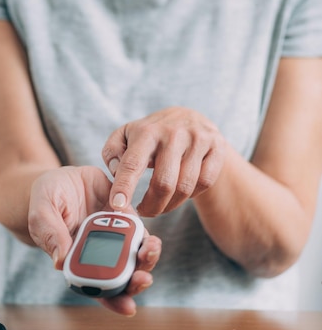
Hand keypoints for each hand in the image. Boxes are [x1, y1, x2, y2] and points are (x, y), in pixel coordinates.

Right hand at [28, 165, 161, 315]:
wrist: (59, 176)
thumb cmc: (46, 199)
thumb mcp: (41, 213)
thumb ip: (50, 234)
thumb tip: (60, 261)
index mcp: (77, 259)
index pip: (98, 288)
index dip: (114, 300)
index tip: (129, 306)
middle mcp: (98, 251)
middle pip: (123, 274)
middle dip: (137, 280)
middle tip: (144, 278)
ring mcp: (112, 232)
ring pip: (135, 253)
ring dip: (147, 257)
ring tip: (152, 250)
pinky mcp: (122, 213)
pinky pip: (137, 228)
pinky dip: (145, 235)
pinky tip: (149, 236)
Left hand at [102, 107, 225, 216]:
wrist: (190, 117)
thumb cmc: (151, 134)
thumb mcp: (126, 134)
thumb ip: (112, 152)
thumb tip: (115, 171)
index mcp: (147, 131)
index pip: (133, 163)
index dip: (124, 186)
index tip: (117, 206)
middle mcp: (174, 133)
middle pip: (163, 183)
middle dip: (152, 206)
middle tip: (144, 213)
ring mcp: (198, 139)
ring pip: (185, 187)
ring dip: (170, 205)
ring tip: (160, 205)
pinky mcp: (217, 147)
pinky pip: (205, 183)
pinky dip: (192, 194)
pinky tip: (182, 192)